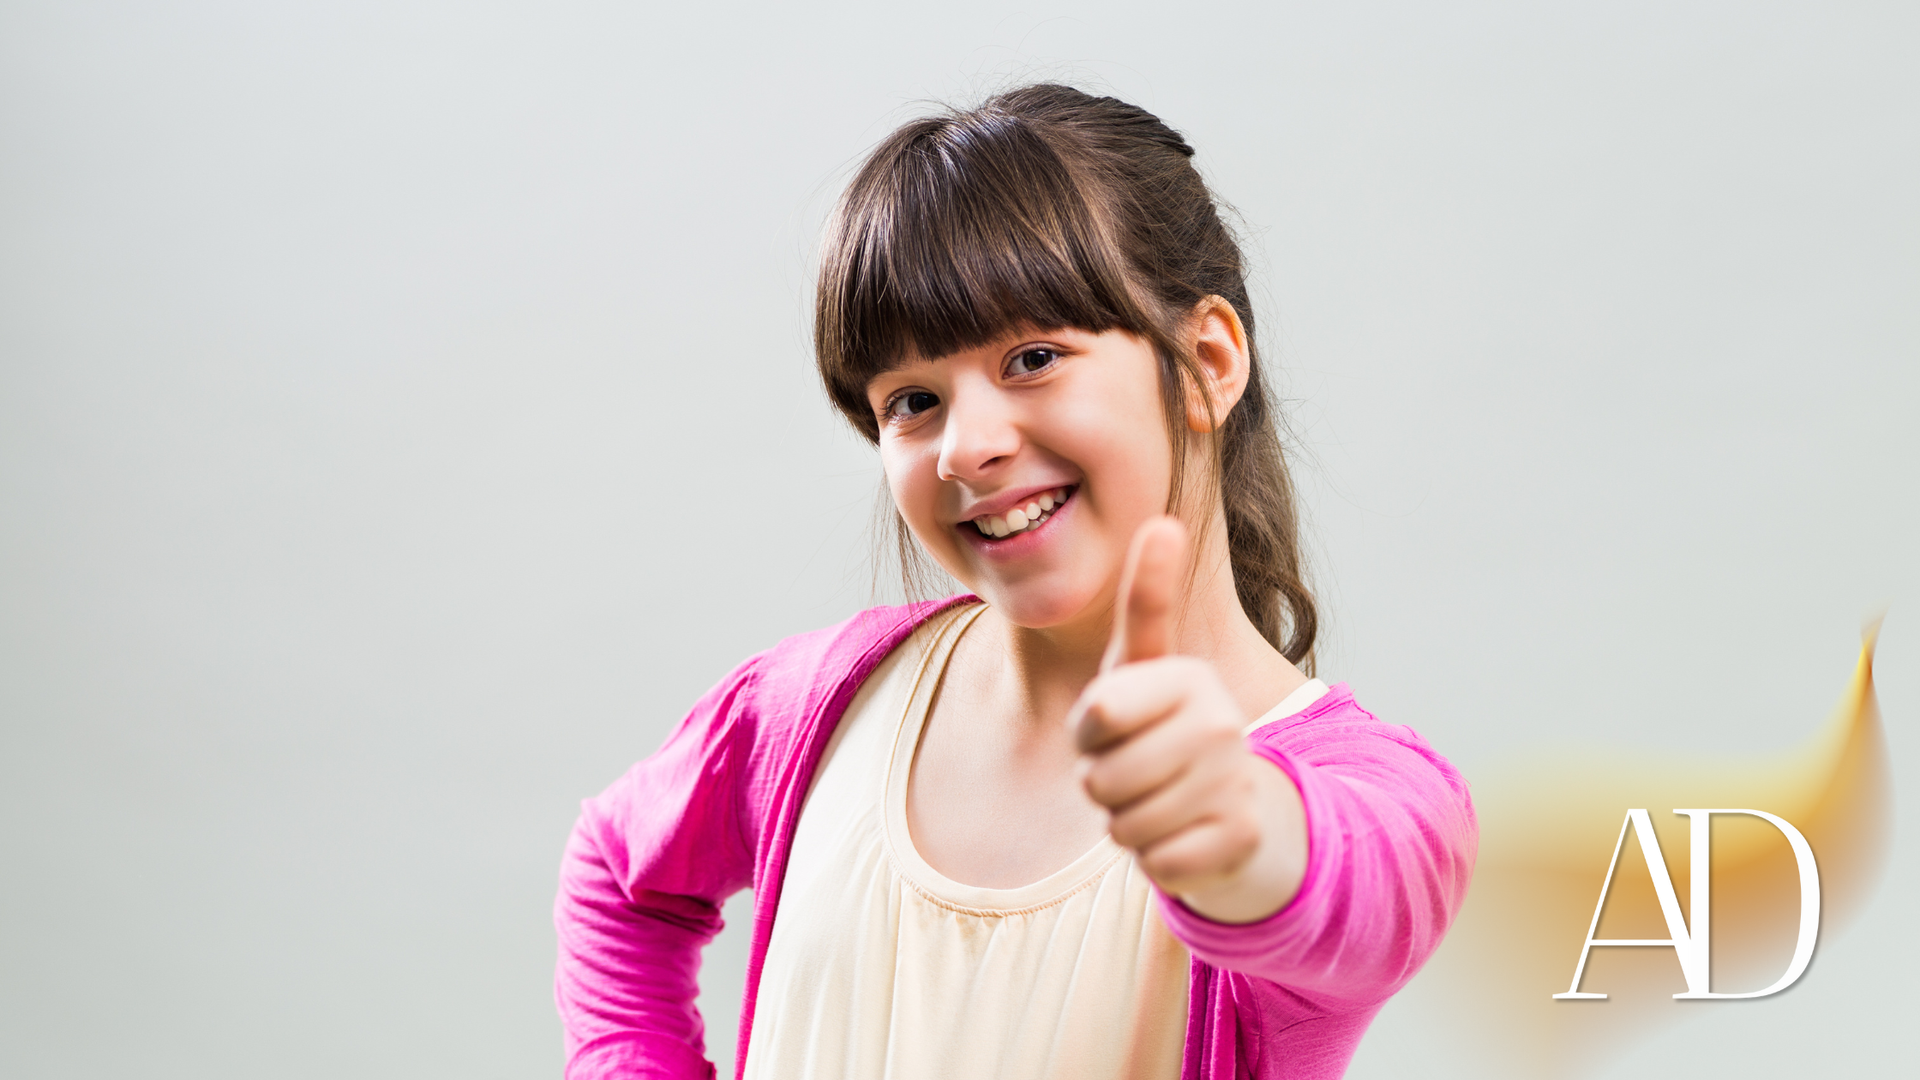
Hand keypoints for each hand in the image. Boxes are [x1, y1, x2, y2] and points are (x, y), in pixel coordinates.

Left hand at [1069, 517, 1307, 922]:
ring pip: (1123, 827)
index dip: (1088, 731)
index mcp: (1188, 677)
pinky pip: (1156, 863)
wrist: (1234, 804)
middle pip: (1101, 779)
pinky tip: (1183, 837)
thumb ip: (1145, 600)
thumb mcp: (1141, 666)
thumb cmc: (1164, 729)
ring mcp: (1235, 781)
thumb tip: (1165, 521)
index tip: (1114, 723)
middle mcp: (1221, 724)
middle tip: (1136, 773)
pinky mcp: (1241, 837)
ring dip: (1127, 825)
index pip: (1097, 713)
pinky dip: (1156, 860)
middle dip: (1102, 786)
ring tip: (1159, 802)